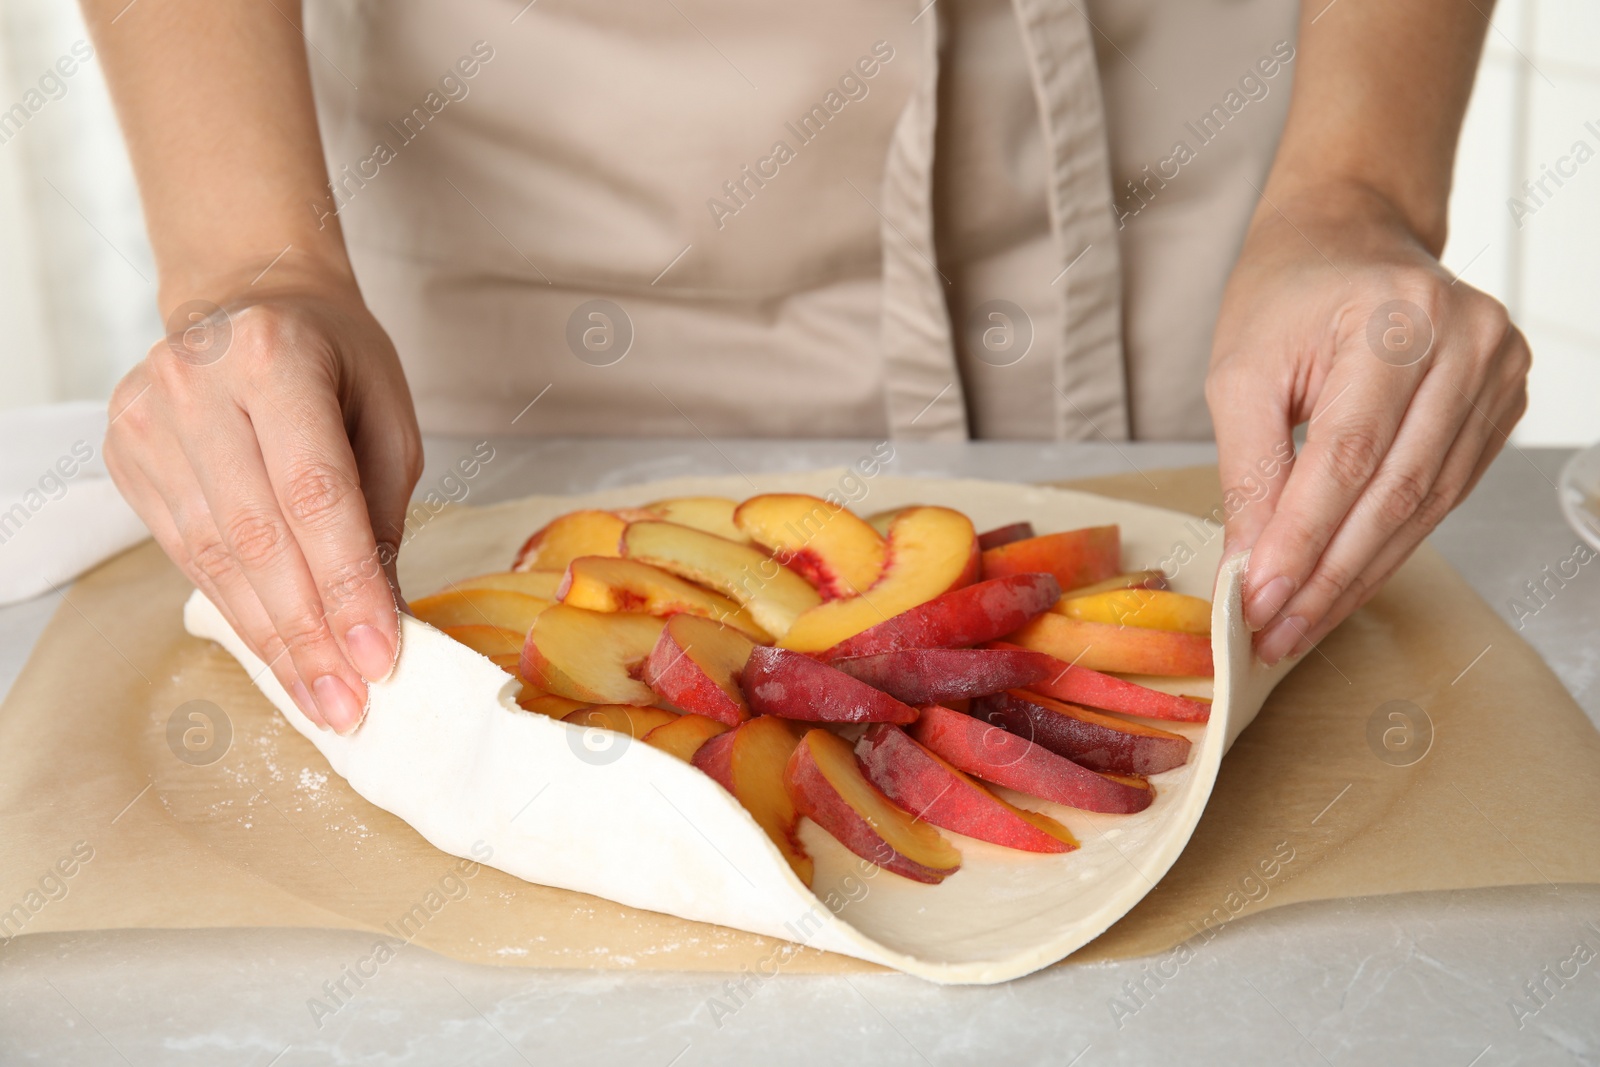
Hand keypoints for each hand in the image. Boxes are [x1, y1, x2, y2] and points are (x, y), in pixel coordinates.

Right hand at [106, 274, 422, 730]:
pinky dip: (238, 611)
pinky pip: (188, 554)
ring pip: (215, 557)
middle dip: (308, 633)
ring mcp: (147, 420)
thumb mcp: (386, 417)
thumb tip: (377, 620)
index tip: (378, 659)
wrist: (248, 299)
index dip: (346, 583)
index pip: (313, 492)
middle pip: (257, 536)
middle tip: (349, 704)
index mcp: (272, 358)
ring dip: (272, 640)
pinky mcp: (126, 454)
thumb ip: (381, 512)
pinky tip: (278, 656)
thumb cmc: (334, 359)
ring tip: (320, 699)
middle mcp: (195, 384)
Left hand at [1206, 182, 1529, 664]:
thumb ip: (1249, 471)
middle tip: (1276, 634)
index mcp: (1395, 317)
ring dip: (1359, 576)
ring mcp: (1497, 372)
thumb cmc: (1287, 298)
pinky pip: (1443, 495)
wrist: (1348, 240)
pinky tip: (1344, 584)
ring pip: (1425, 506)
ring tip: (1301, 625)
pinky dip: (1389, 547)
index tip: (1257, 602)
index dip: (1303, 539)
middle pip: (1395, 490)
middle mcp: (1465, 342)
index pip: (1348, 455)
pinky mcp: (1503, 404)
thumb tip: (1252, 569)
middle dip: (1329, 575)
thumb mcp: (1241, 371)